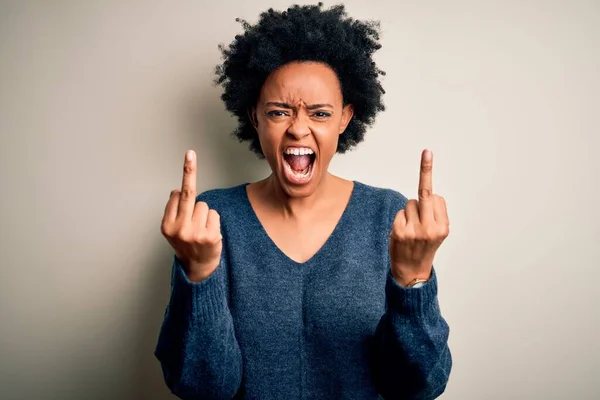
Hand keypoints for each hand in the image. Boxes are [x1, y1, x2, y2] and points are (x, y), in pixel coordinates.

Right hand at [161, 150, 222, 281]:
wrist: (197, 267)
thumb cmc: (187, 243)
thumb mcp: (173, 230)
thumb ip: (174, 211)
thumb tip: (178, 191)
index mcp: (167, 225)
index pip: (176, 196)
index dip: (183, 189)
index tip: (187, 159)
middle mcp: (178, 228)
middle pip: (188, 194)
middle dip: (188, 171)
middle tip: (190, 153)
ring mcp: (194, 233)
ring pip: (204, 206)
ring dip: (205, 215)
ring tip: (201, 229)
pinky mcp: (209, 236)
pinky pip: (214, 214)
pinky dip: (214, 221)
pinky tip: (209, 233)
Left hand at [389, 149, 448, 285]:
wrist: (412, 271)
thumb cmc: (423, 247)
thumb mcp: (437, 233)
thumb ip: (434, 214)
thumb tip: (428, 193)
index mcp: (444, 227)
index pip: (436, 198)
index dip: (432, 197)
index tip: (430, 160)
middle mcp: (432, 228)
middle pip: (425, 194)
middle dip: (426, 171)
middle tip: (427, 152)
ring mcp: (415, 230)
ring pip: (410, 203)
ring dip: (409, 212)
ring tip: (411, 229)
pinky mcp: (400, 232)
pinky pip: (400, 213)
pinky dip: (401, 219)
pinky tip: (403, 233)